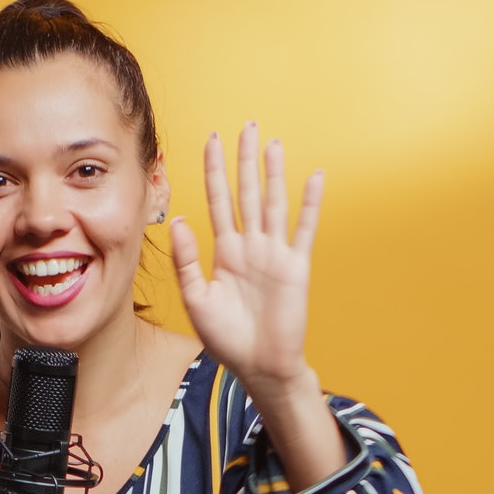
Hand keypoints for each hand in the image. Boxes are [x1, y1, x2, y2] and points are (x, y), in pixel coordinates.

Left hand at [169, 123, 323, 398]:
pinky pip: (303, 229)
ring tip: (272, 144)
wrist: (259, 366)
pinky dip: (310, 203)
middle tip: (247, 126)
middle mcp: (250, 246)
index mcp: (224, 252)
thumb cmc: (226, 338)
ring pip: (274, 204)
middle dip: (245, 161)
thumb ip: (186, 259)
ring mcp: (274, 254)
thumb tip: (179, 218)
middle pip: (247, 193)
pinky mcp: (296, 266)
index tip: (212, 141)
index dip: (214, 171)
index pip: (218, 201)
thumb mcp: (196, 298)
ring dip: (274, 174)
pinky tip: (314, 178)